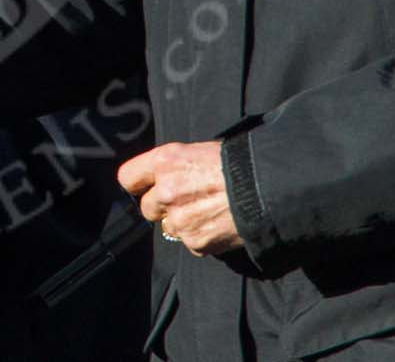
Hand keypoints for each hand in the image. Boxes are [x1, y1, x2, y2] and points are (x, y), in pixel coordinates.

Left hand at [117, 142, 243, 256]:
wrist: (267, 188)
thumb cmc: (237, 164)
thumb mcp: (198, 151)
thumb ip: (174, 166)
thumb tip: (161, 177)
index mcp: (165, 162)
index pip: (127, 178)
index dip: (137, 184)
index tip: (145, 187)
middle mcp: (166, 190)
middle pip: (146, 208)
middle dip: (163, 207)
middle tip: (188, 200)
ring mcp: (179, 219)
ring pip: (168, 227)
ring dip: (183, 223)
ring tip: (208, 211)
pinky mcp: (194, 241)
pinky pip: (190, 242)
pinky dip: (201, 236)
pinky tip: (218, 223)